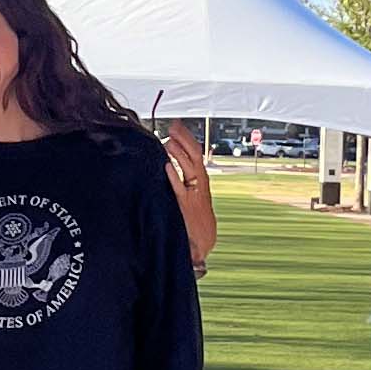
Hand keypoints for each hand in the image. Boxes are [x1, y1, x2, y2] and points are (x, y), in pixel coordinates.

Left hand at [162, 121, 217, 270]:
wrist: (203, 243)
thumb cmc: (194, 221)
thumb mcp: (191, 197)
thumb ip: (181, 182)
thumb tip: (167, 163)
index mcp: (200, 181)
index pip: (195, 155)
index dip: (186, 139)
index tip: (176, 126)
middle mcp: (199, 186)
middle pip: (194, 157)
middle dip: (184, 140)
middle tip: (173, 126)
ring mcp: (194, 196)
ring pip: (189, 170)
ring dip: (179, 155)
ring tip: (169, 141)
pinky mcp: (186, 208)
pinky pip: (180, 190)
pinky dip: (174, 178)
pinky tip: (167, 167)